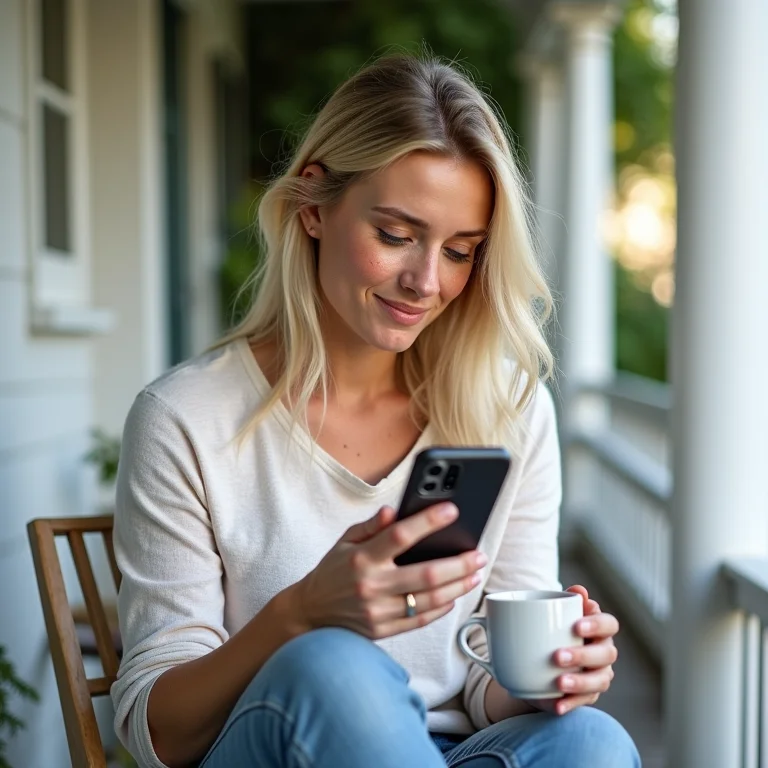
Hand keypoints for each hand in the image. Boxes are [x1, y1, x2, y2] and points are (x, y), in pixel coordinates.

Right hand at [292, 504, 486, 639]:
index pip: (401, 535)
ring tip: (475, 575)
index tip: (452, 510)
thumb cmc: (332, 571)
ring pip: (429, 600)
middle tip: (479, 554)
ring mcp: (378, 611)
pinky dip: (441, 609)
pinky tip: (455, 597)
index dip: (428, 521)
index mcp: (363, 558)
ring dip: (457, 587)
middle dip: (459, 564)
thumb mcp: (345, 542)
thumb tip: (394, 511)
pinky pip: (420, 620)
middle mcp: (372, 585)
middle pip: (426, 574)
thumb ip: (371, 526)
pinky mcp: (383, 630)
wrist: (310, 613)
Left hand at [527, 585, 618, 715]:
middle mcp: (604, 651)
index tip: (575, 625)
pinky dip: (571, 703)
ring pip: (600, 680)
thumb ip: (564, 601)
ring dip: (580, 682)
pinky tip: (557, 704)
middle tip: (557, 656)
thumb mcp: (552, 614)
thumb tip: (579, 590)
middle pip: (606, 654)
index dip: (596, 624)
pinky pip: (585, 701)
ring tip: (559, 683)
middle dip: (583, 655)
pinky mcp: (589, 695)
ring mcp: (599, 675)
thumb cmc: (550, 629)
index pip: (609, 624)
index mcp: (598, 628)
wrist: (536, 659)